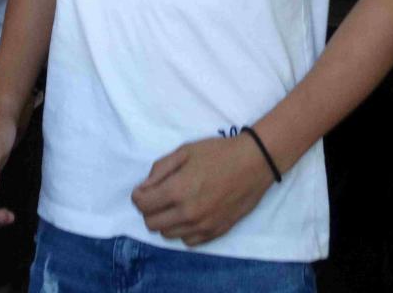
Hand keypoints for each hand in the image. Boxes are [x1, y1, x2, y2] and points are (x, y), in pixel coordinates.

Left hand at [131, 133, 274, 246]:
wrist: (254, 163)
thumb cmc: (218, 152)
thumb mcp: (185, 151)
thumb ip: (160, 169)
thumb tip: (144, 187)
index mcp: (178, 190)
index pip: (142, 204)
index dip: (138, 195)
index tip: (144, 189)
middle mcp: (188, 213)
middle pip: (152, 223)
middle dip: (149, 209)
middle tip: (158, 196)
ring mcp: (202, 226)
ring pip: (167, 234)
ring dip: (165, 220)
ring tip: (175, 204)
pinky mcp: (215, 232)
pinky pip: (187, 241)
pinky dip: (182, 230)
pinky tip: (189, 214)